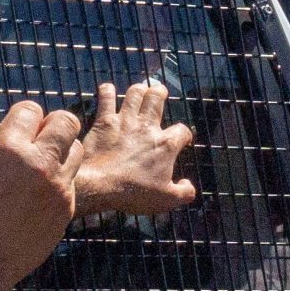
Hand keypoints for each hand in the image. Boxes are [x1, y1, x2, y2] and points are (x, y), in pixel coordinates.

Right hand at [0, 100, 84, 290]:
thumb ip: (4, 149)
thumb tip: (24, 137)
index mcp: (7, 149)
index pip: (31, 110)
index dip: (24, 118)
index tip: (18, 129)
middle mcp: (37, 164)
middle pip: (66, 122)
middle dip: (54, 125)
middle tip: (42, 138)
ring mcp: (57, 187)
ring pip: (76, 150)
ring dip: (62, 151)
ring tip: (42, 166)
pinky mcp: (66, 208)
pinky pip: (71, 182)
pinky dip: (59, 182)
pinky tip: (39, 196)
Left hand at [74, 80, 196, 216]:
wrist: (101, 185)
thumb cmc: (134, 193)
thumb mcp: (167, 200)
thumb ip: (184, 192)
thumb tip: (188, 185)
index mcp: (166, 145)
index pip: (182, 131)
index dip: (185, 134)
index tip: (183, 139)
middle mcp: (148, 127)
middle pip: (157, 98)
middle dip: (160, 92)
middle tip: (159, 91)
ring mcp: (125, 122)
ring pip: (135, 93)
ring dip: (138, 90)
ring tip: (140, 90)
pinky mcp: (105, 122)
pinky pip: (106, 97)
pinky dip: (107, 91)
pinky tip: (108, 90)